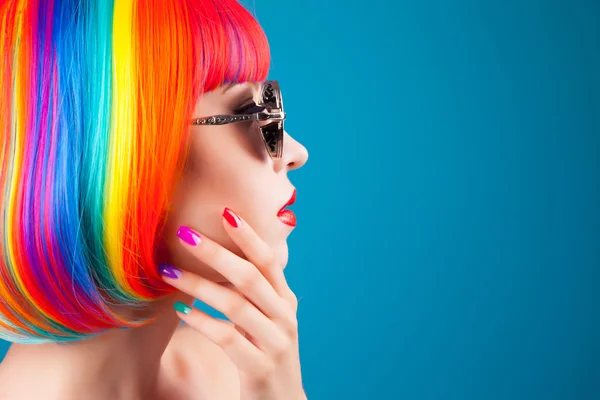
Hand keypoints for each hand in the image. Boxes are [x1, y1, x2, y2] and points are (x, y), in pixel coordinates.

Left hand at [159, 208, 305, 399]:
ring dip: (198, 285)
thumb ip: (253, 291)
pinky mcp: (260, 367)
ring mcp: (276, 342)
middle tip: (184, 234)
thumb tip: (221, 256)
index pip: (268, 261)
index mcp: (285, 300)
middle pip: (250, 277)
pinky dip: (202, 321)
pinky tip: (181, 311)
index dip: (248, 236)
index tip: (225, 212)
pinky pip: (227, 338)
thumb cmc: (266, 351)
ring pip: (235, 305)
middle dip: (216, 253)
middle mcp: (285, 317)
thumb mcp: (267, 318)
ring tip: (167, 273)